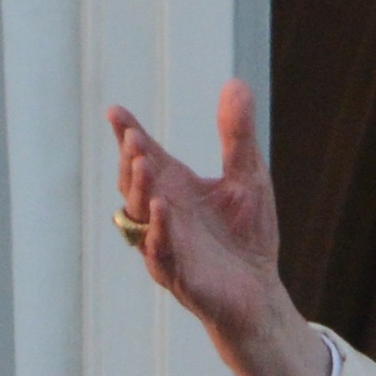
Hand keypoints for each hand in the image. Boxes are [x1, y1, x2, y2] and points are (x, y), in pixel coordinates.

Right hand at [109, 81, 329, 375]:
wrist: (259, 292)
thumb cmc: (247, 236)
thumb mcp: (248, 177)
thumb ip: (238, 134)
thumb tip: (235, 82)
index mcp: (175, 188)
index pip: (145, 157)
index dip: (128, 134)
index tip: (116, 111)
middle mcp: (163, 215)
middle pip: (135, 184)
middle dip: (132, 161)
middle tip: (133, 137)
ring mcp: (167, 245)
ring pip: (140, 218)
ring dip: (140, 192)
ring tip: (144, 166)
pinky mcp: (181, 276)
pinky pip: (162, 255)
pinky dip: (159, 233)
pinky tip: (161, 211)